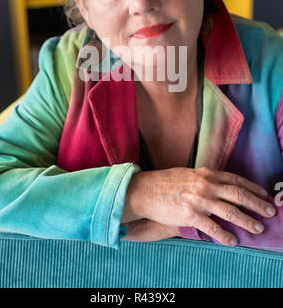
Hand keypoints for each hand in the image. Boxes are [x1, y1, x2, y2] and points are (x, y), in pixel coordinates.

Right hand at [124, 167, 275, 246]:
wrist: (144, 191)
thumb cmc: (165, 182)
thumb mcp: (188, 174)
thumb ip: (205, 178)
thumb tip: (220, 185)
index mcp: (206, 173)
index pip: (235, 180)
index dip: (252, 188)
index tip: (264, 194)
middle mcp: (205, 185)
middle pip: (238, 194)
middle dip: (257, 204)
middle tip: (270, 211)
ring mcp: (199, 200)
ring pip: (231, 211)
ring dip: (248, 221)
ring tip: (258, 228)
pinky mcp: (190, 215)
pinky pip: (213, 228)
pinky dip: (226, 236)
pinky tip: (234, 241)